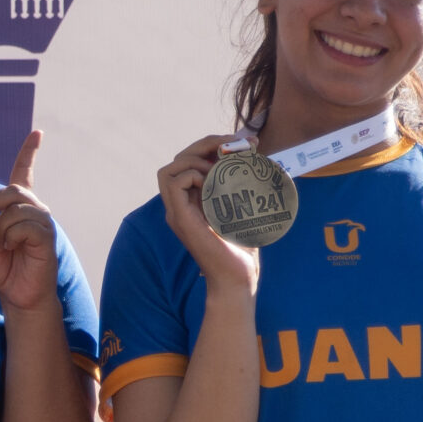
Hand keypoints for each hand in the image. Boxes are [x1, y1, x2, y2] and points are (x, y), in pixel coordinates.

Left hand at [0, 129, 61, 315]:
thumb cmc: (2, 270)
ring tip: (1, 247)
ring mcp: (43, 221)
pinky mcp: (47, 236)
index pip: (25, 173)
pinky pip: (23, 225)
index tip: (38, 133)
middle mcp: (34, 210)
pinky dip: (10, 236)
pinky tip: (12, 249)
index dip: (30, 153)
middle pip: (12, 190)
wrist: (18, 295)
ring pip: (15, 208)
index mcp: (19, 208)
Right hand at [159, 135, 259, 297]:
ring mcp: (177, 212)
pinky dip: (193, 175)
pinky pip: (173, 183)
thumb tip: (254, 152)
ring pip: (168, 170)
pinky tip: (213, 185)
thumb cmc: (243, 246)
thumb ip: (243, 183)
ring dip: (196, 161)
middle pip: (179, 159)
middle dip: (206, 144)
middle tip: (235, 146)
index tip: (246, 145)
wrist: (237, 277)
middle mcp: (181, 204)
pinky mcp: (179, 218)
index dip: (213, 145)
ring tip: (221, 172)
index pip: (191, 160)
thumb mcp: (245, 206)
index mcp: (193, 199)